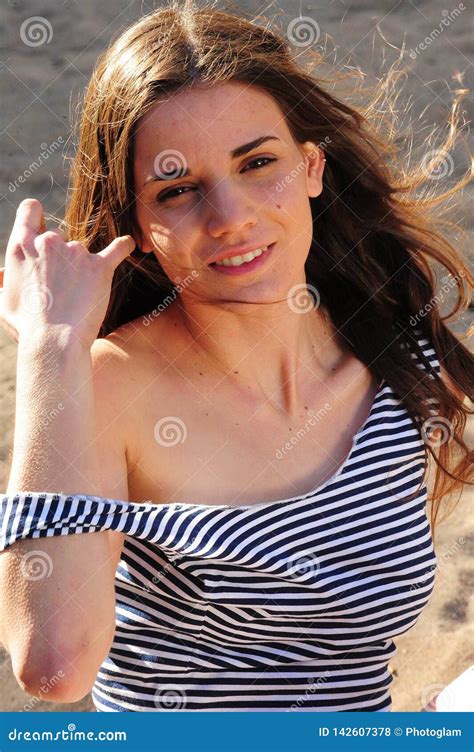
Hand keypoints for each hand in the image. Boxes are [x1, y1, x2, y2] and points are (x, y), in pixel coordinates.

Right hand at [0, 198, 134, 347]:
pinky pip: (119, 248)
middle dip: (60, 256)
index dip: (37, 215)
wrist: (53, 343)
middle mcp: (48, 242)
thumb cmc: (27, 328)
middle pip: (59, 236)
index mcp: (21, 246)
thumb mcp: (4, 302)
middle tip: (60, 286)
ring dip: (81, 267)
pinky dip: (124, 246)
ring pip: (81, 251)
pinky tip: (128, 245)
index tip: (42, 225)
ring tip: (78, 296)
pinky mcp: (100, 267)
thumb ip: (4, 282)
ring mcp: (75, 252)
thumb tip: (2, 275)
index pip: (30, 208)